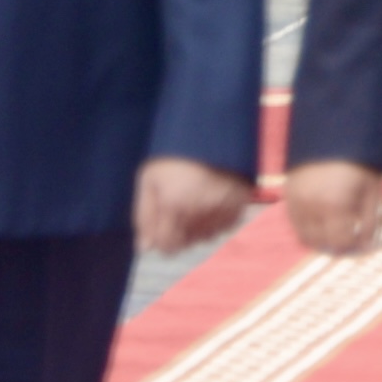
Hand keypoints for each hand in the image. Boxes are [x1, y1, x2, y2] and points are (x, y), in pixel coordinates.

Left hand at [135, 157, 254, 254]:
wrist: (211, 133)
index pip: (167, 248)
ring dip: (198, 226)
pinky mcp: (238, 206)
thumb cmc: (173, 156)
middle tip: (178, 207)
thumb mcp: (148, 179)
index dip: (161, 240)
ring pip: (205, 237)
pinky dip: (216, 219)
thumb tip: (144, 248)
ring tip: (195, 199)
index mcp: (173, 205)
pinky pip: (223, 227)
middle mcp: (198, 212)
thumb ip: (144, 216)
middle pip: (186, 244)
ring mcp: (220, 210)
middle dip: (179, 233)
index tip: (162, 227)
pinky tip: (210, 199)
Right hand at [284, 160, 381, 256]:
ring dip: (320, 238)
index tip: (362, 239)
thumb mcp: (372, 190)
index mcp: (334, 204)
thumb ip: (371, 223)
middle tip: (350, 234)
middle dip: (337, 244)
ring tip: (336, 227)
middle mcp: (310, 205)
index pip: (340, 242)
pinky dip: (308, 226)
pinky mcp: (288, 193)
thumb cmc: (360, 160)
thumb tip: (369, 247)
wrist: (334, 131)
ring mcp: (295, 199)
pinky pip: (295, 222)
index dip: (353, 245)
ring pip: (304, 236)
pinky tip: (323, 217)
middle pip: (320, 243)